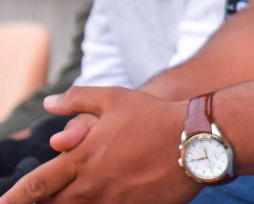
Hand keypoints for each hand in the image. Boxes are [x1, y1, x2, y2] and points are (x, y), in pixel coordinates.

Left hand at [0, 88, 195, 203]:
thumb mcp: (115, 98)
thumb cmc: (154, 116)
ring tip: (73, 197)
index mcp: (81, 160)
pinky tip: (105, 199)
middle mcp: (91, 187)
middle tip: (38, 201)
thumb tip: (49, 104)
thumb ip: (78, 99)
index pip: (35, 186)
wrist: (197, 140)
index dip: (14, 198)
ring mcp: (111, 203)